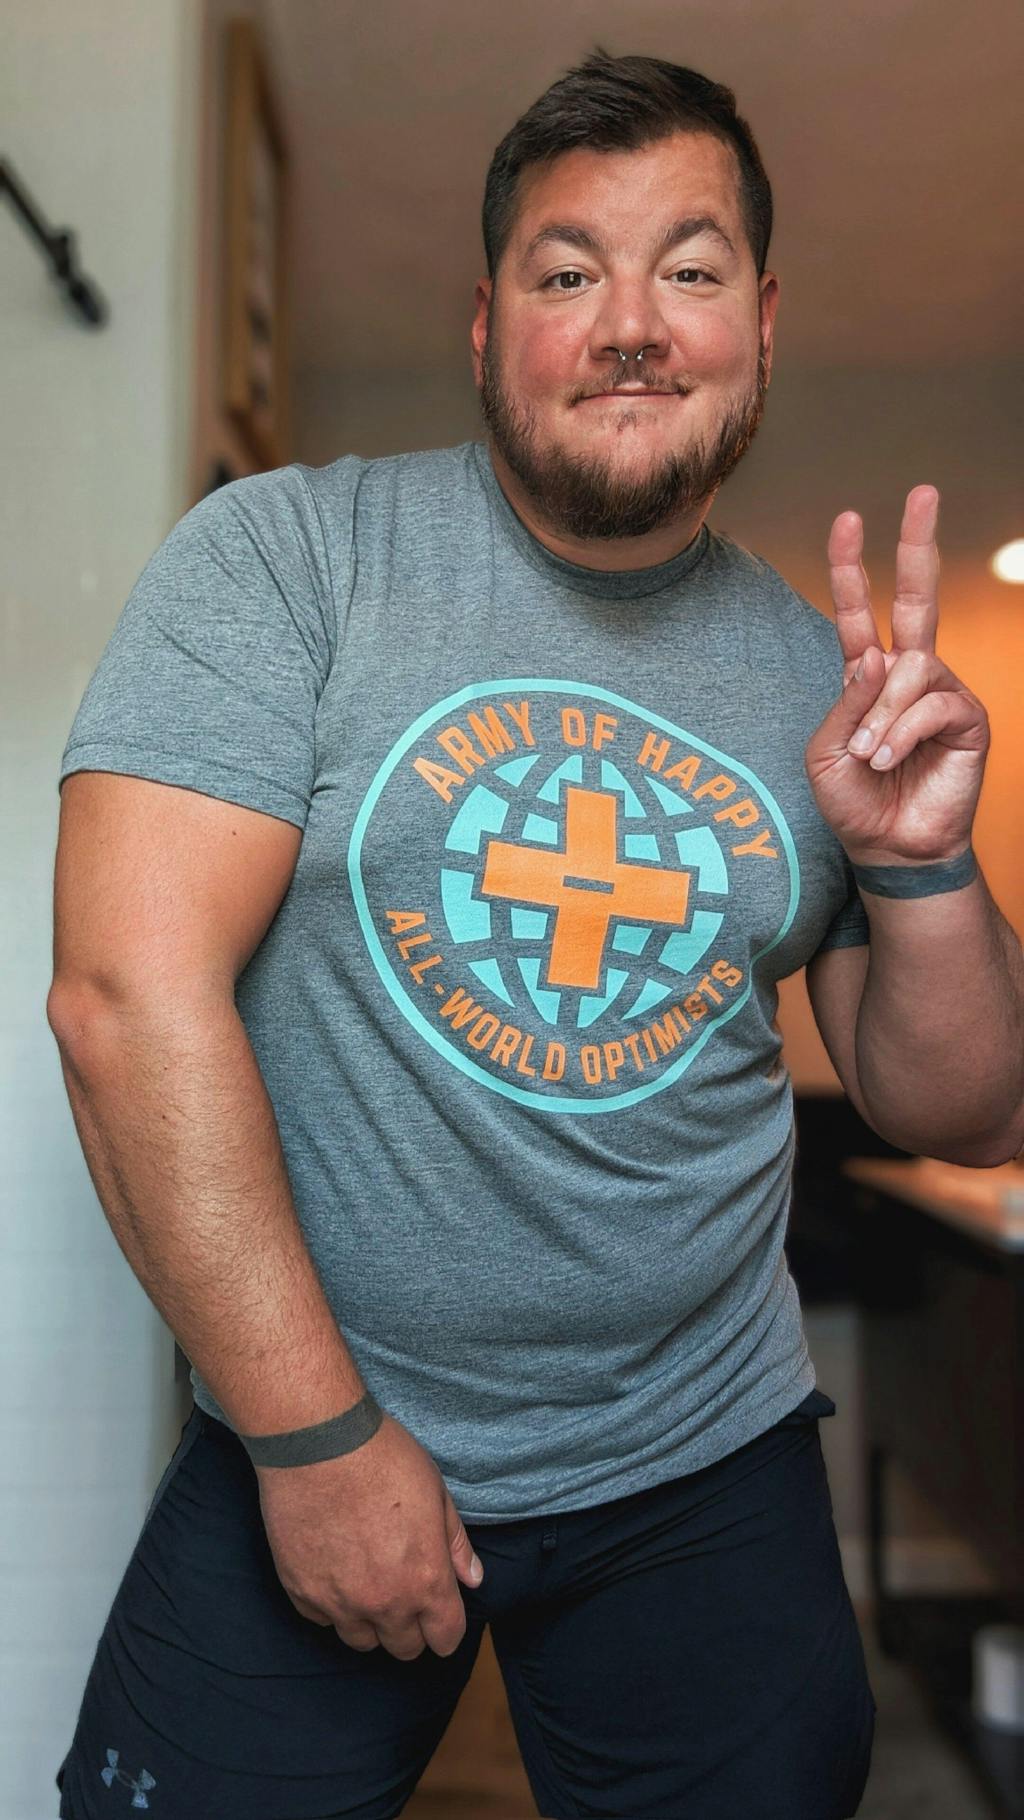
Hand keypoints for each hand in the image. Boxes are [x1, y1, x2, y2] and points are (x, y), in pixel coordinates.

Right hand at [255, 1410, 482, 1659]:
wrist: (318, 1443)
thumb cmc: (383, 1459)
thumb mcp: (436, 1492)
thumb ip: (455, 1543)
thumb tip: (472, 1579)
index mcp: (425, 1580)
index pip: (446, 1638)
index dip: (447, 1630)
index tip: (440, 1616)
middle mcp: (384, 1603)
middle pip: (404, 1648)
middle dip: (410, 1628)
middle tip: (403, 1593)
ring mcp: (339, 1602)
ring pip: (360, 1641)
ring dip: (369, 1621)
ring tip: (367, 1582)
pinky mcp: (301, 1592)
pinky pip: (321, 1619)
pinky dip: (330, 1604)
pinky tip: (334, 1570)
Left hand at [804, 485, 988, 864]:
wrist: (887, 850)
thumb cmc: (854, 802)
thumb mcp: (827, 753)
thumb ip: (846, 702)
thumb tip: (876, 652)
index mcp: (868, 677)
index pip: (859, 611)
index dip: (852, 568)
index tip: (848, 520)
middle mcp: (910, 674)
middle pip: (919, 596)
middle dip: (918, 543)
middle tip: (923, 491)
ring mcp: (943, 691)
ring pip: (912, 667)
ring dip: (882, 715)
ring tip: (871, 756)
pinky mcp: (968, 718)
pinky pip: (933, 701)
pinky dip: (902, 729)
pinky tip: (889, 758)